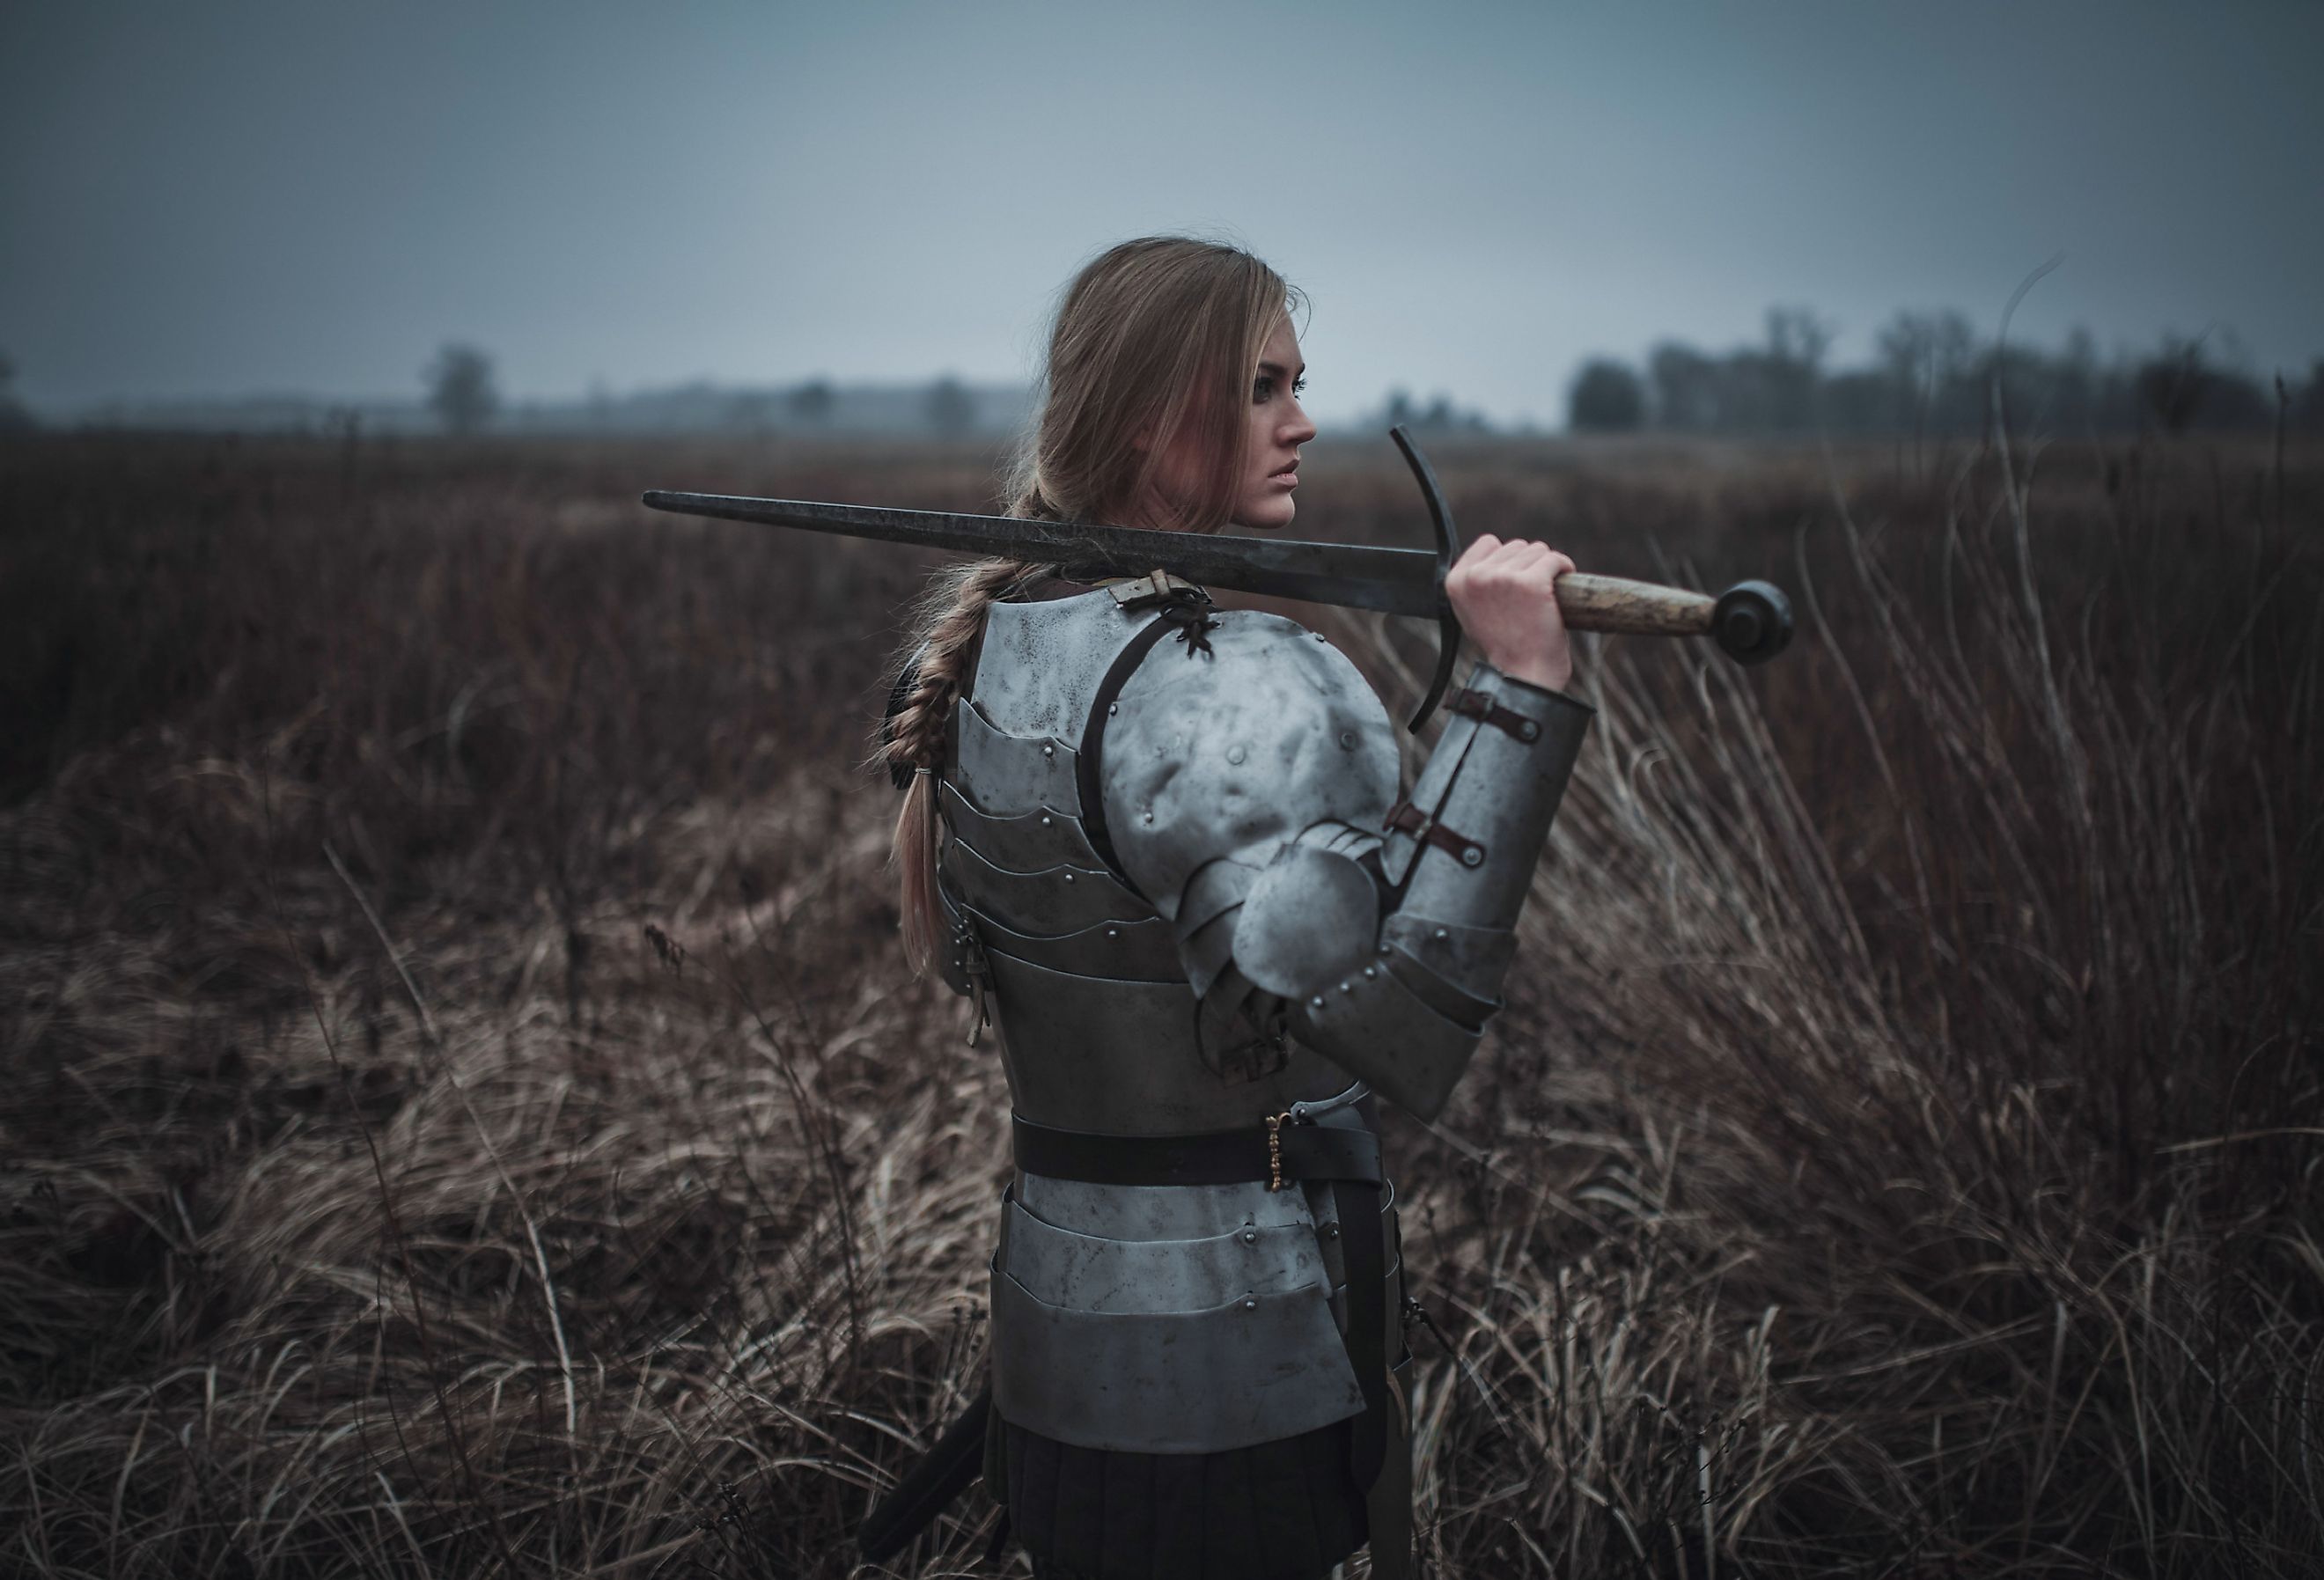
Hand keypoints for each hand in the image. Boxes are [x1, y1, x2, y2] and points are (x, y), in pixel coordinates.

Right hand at [1444, 535, 1575, 692]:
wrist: (1522, 676)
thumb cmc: (1505, 648)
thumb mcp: (1474, 612)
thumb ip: (1478, 582)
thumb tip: (1499, 556)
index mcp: (1455, 582)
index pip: (1487, 543)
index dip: (1506, 560)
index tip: (1514, 584)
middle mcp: (1475, 576)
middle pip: (1516, 546)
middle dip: (1528, 566)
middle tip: (1530, 599)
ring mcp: (1503, 577)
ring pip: (1538, 550)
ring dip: (1546, 569)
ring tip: (1544, 598)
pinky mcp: (1531, 582)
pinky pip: (1555, 559)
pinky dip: (1564, 569)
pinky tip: (1561, 588)